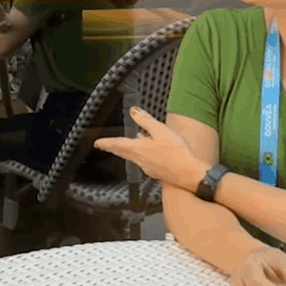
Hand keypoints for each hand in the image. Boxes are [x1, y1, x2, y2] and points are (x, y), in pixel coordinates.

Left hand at [93, 107, 209, 190]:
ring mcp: (147, 167)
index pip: (117, 144)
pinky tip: (145, 153)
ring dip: (126, 150)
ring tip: (123, 146)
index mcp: (138, 148)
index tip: (97, 143)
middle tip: (103, 146)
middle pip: (121, 152)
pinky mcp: (155, 171)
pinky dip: (139, 155)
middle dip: (112, 148)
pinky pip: (142, 161)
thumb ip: (145, 121)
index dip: (106, 142)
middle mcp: (139, 159)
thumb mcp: (160, 131)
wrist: (188, 174)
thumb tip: (133, 111)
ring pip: (132, 157)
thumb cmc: (176, 152)